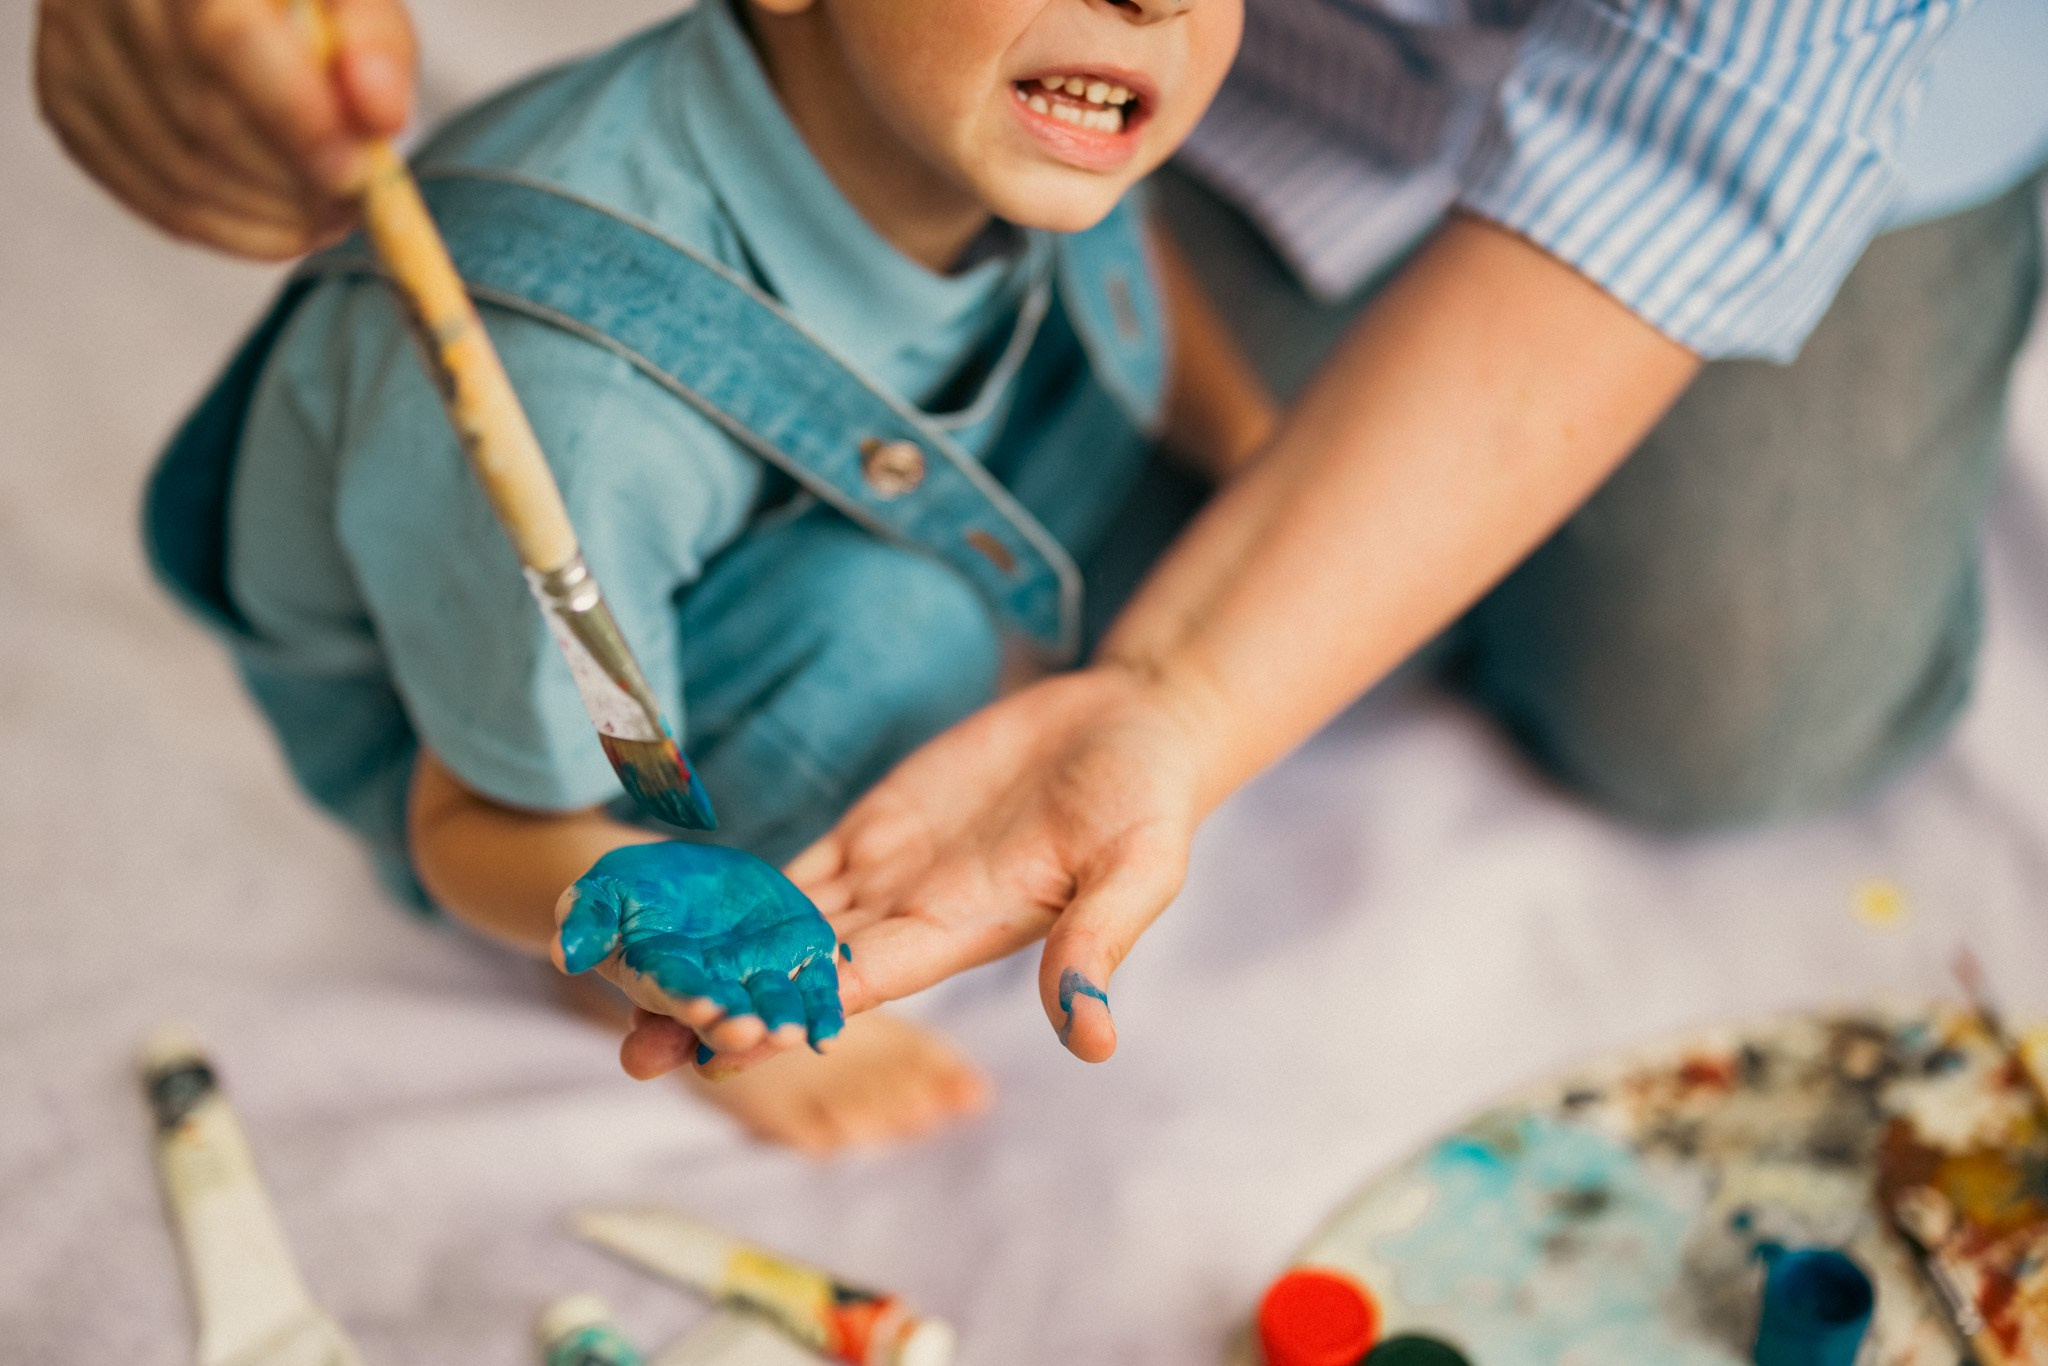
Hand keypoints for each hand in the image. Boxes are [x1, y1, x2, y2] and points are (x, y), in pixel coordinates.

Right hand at [33, 0, 415, 257]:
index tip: (355, 174)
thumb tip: (380, 115)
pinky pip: (144, 193)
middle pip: (201, 119)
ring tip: (327, 218)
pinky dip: (223, 228)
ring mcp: (73, 47)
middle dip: (291, 184)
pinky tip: (278, 225)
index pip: (226, 40)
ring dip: (266, 218)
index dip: (295, 120)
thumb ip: (374, 42)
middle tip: (353, 206)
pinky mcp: (66, 99)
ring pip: (173, 170)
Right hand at [554, 842, 845, 1065]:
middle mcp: (712, 994)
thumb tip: (567, 954)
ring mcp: (758, 982)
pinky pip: (816, 990)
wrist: (686, 879)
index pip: (670, 994)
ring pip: (771, 1011)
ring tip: (789, 1034)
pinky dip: (823, 1011)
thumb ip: (587, 919)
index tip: (695, 1005)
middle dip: (732, 1028)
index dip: (682, 1000)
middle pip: (722, 1017)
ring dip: (779, 1025)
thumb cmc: (633, 892)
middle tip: (745, 1031)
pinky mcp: (799, 962)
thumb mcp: (603, 891)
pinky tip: (828, 1031)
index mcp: (661, 980)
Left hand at [624, 667, 1210, 1077]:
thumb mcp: (1140, 868)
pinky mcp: (871, 830)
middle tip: (635, 1038)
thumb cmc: (1145, 799)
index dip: (792, 1010)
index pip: (858, 984)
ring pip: (777, 929)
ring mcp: (884, 875)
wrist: (1128, 727)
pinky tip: (668, 909)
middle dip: (721, 1006)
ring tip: (619, 982)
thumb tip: (1093, 1042)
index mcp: (961, 934)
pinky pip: (789, 872)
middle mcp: (909, 919)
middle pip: (796, 973)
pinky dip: (731, 893)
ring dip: (708, 959)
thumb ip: (1100, 943)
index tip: (725, 1035)